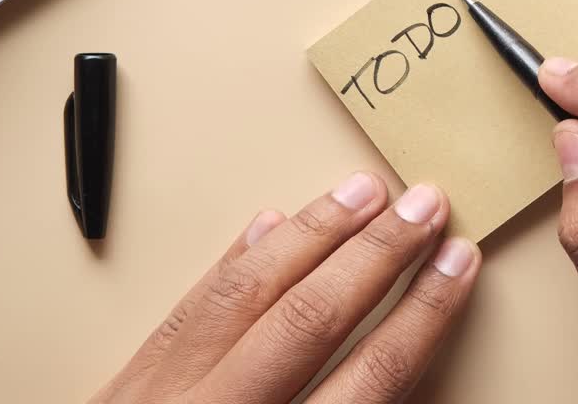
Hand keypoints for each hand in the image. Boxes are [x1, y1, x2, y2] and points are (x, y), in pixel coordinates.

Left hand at [90, 173, 479, 403]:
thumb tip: (402, 387)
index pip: (365, 381)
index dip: (420, 315)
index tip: (455, 266)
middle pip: (308, 320)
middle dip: (376, 255)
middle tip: (424, 207)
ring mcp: (159, 399)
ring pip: (244, 294)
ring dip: (312, 235)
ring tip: (360, 194)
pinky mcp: (121, 386)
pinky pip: (186, 307)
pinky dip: (233, 260)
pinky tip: (268, 224)